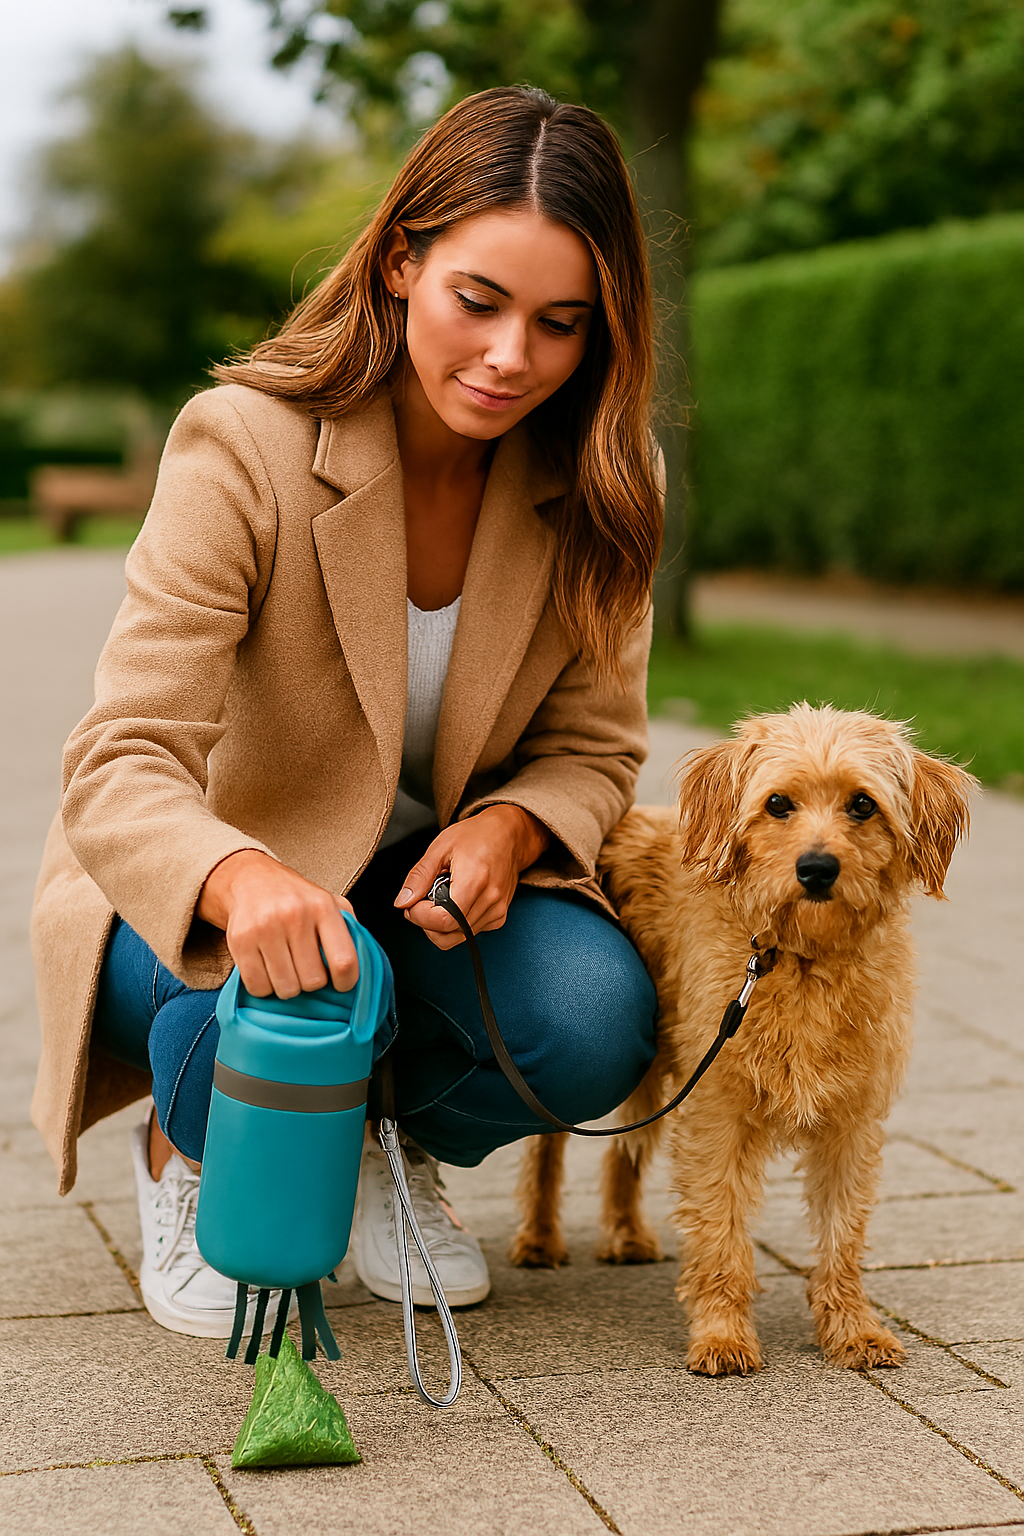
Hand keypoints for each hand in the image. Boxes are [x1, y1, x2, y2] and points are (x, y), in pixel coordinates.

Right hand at [197, 849, 357, 998]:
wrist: (251, 880)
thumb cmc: (296, 898)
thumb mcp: (330, 902)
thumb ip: (350, 929)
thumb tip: (365, 963)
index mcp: (323, 907)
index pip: (343, 961)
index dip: (346, 982)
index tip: (341, 984)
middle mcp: (294, 916)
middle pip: (313, 981)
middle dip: (312, 983)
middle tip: (306, 969)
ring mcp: (265, 929)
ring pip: (286, 988)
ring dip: (288, 986)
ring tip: (286, 968)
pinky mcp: (240, 941)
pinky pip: (258, 987)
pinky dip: (264, 987)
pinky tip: (267, 969)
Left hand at [394, 805, 549, 949]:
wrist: (509, 835)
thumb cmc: (476, 836)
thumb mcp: (440, 848)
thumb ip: (419, 877)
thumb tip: (402, 902)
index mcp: (475, 880)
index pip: (444, 920)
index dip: (420, 917)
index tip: (412, 904)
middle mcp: (490, 899)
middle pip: (448, 934)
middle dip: (427, 923)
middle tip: (422, 901)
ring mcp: (497, 910)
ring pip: (458, 937)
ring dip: (441, 923)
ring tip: (442, 897)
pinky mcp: (499, 917)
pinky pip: (469, 933)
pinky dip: (456, 923)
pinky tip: (456, 901)